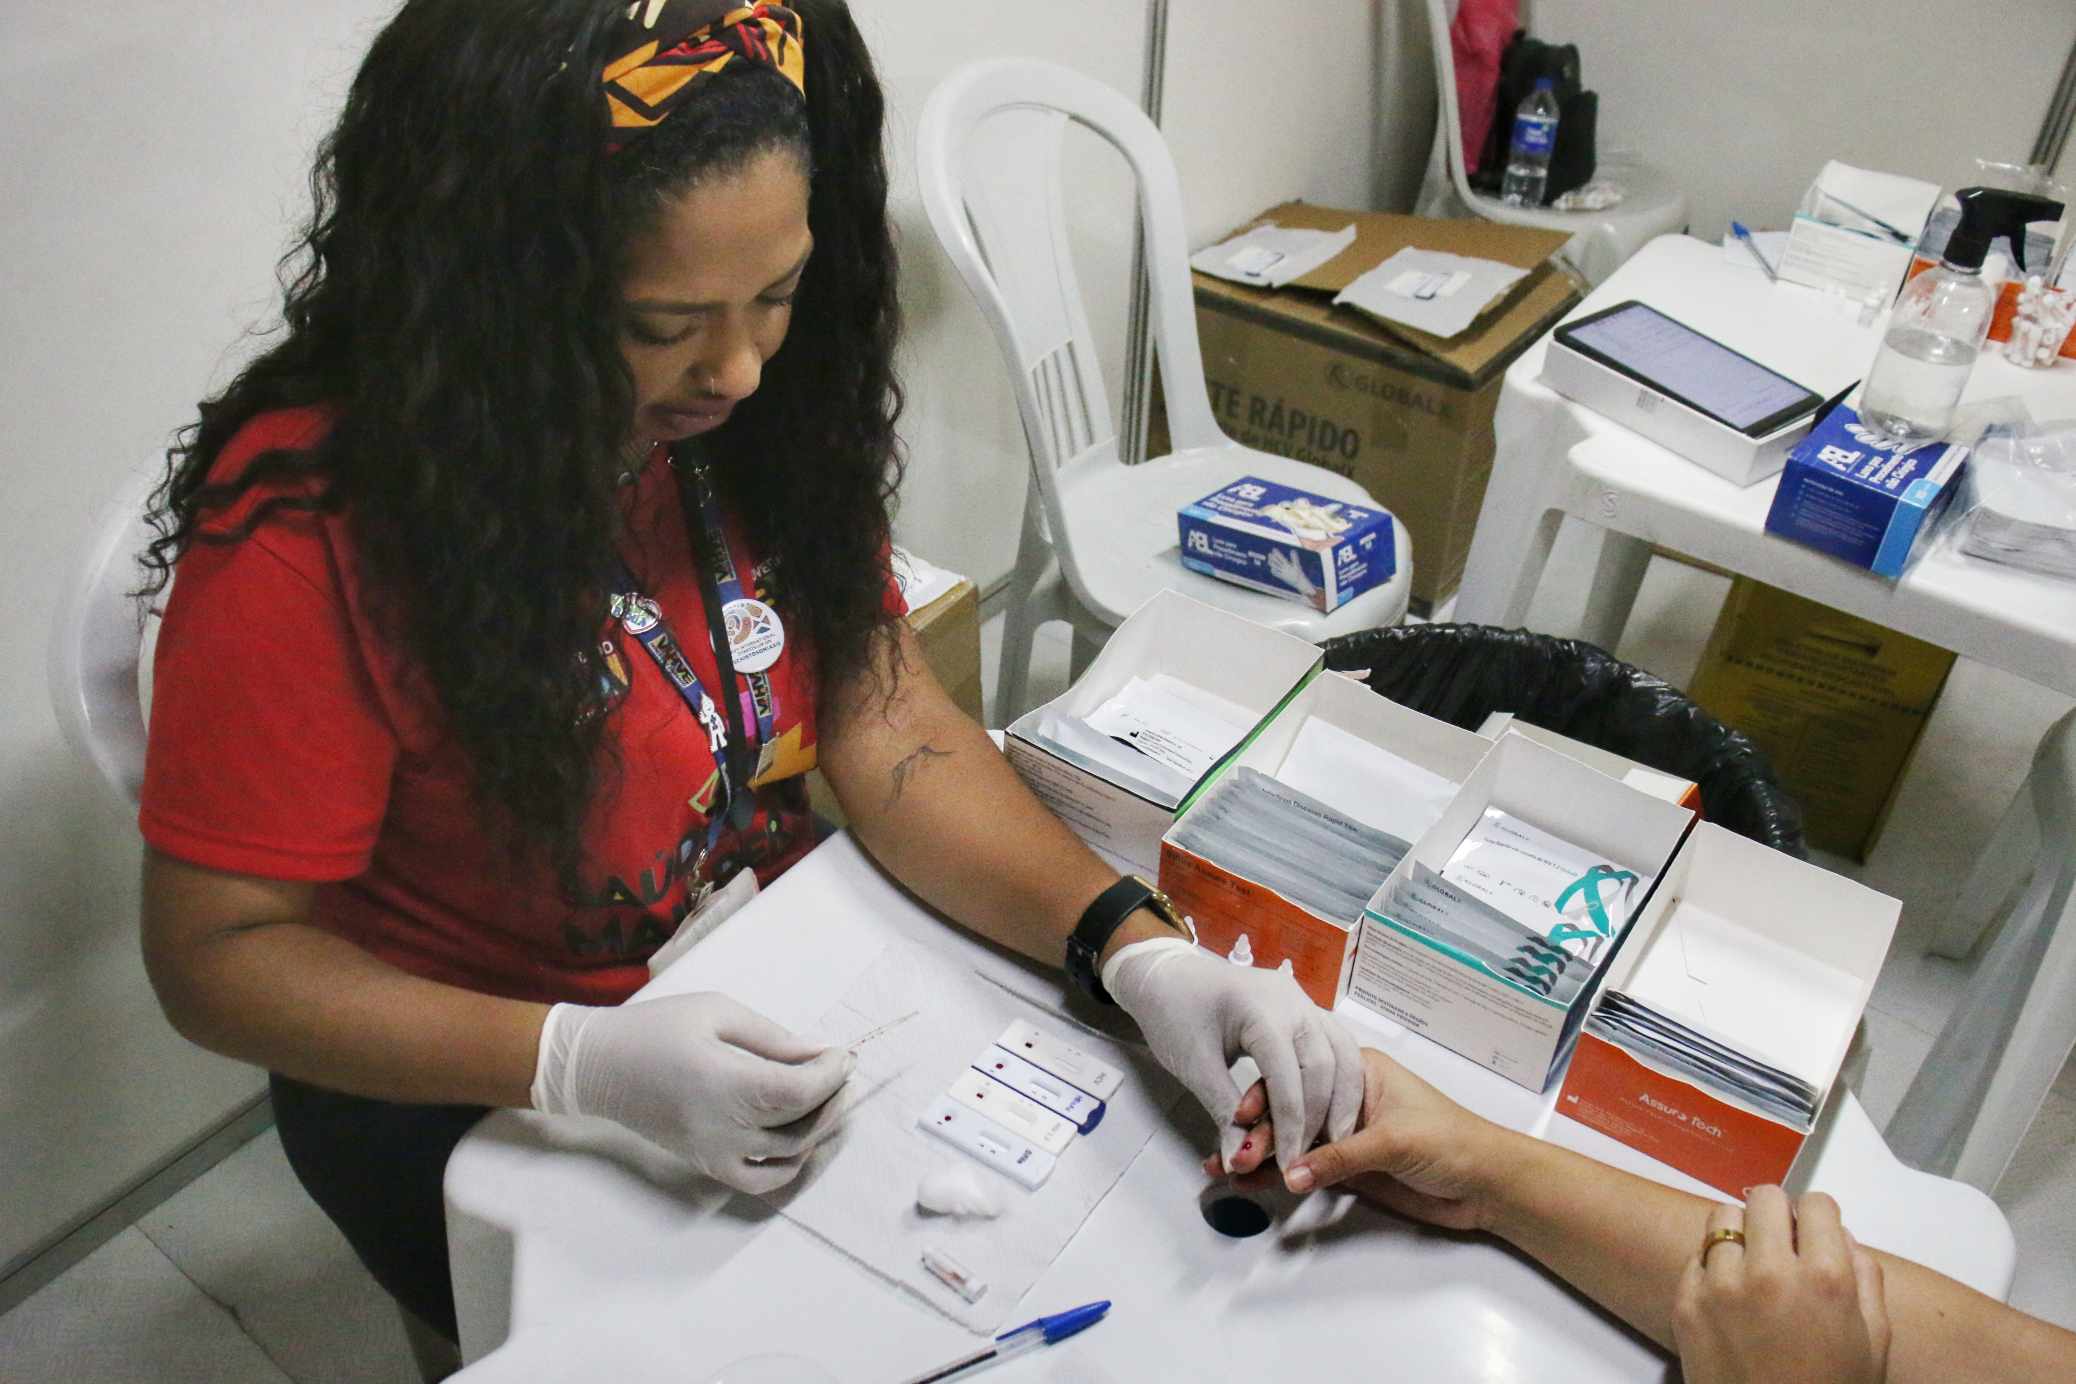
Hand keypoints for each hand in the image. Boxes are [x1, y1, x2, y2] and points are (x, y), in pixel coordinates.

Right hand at [530, 992, 852, 1193]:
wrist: (598, 1067)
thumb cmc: (656, 1029)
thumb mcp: (717, 1012)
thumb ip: (771, 1037)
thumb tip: (817, 1053)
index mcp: (726, 1083)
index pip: (800, 1090)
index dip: (832, 1074)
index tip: (845, 1054)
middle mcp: (725, 1127)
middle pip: (802, 1123)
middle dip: (834, 1096)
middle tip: (843, 1072)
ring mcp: (716, 1153)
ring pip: (789, 1154)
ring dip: (820, 1128)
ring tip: (830, 1099)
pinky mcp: (706, 1164)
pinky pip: (761, 1181)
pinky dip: (790, 1167)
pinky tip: (801, 1141)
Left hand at [1105, 938, 1361, 1184]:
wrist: (1166, 974)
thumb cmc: (1173, 1013)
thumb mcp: (1193, 1066)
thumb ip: (1223, 1112)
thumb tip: (1240, 1161)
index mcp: (1262, 1009)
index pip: (1289, 1076)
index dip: (1290, 1127)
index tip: (1286, 1167)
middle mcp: (1293, 1000)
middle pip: (1324, 1065)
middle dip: (1318, 1118)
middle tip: (1307, 1161)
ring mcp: (1303, 1001)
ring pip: (1342, 1052)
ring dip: (1343, 1099)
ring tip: (1333, 1142)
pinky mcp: (1304, 1009)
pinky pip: (1335, 1044)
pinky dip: (1341, 1079)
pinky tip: (1335, 1110)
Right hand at [1207, 1048, 1508, 1231]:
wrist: (1488, 1185)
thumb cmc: (1452, 1141)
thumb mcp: (1393, 1141)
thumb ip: (1340, 1158)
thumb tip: (1291, 1175)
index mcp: (1357, 1072)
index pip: (1301, 1079)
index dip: (1268, 1097)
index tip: (1241, 1118)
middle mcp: (1345, 1099)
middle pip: (1290, 1111)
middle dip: (1258, 1133)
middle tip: (1230, 1155)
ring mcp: (1344, 1134)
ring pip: (1292, 1142)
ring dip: (1260, 1156)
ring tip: (1225, 1170)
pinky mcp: (1348, 1168)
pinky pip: (1306, 1170)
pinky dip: (1280, 1176)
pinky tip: (1252, 1182)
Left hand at [1673, 1187, 1889, 1383]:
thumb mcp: (1875, 1342)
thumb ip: (1865, 1278)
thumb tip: (1841, 1236)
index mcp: (1825, 1278)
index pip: (1815, 1203)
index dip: (1818, 1216)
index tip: (1814, 1230)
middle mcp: (1769, 1271)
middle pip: (1764, 1198)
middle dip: (1778, 1215)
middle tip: (1783, 1241)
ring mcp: (1721, 1285)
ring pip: (1723, 1218)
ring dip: (1741, 1234)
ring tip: (1753, 1266)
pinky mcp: (1686, 1302)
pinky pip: (1697, 1256)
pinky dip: (1713, 1266)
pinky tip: (1731, 1295)